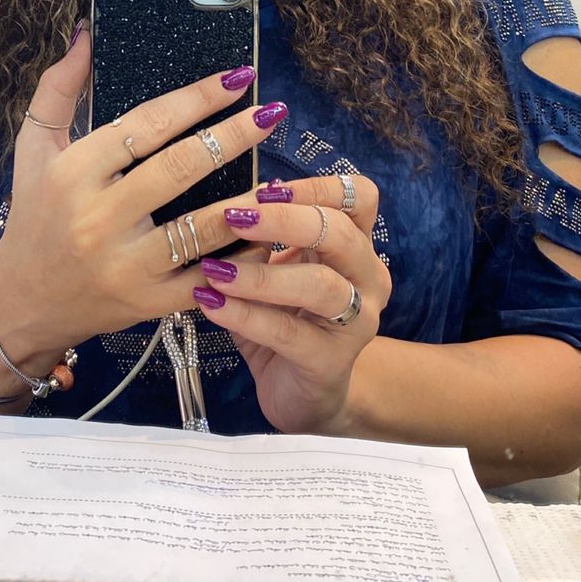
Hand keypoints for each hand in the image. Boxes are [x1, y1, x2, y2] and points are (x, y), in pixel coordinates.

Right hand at [0, 24, 287, 368]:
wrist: (22, 304)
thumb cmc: (33, 216)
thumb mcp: (33, 148)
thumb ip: (59, 88)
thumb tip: (87, 35)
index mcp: (74, 173)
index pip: (145, 126)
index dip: (196, 98)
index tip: (235, 78)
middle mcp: (99, 218)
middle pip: (180, 168)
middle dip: (233, 136)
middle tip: (270, 111)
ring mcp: (126, 265)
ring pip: (202, 228)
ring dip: (249, 200)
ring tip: (282, 176)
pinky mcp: (148, 302)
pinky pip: (208, 279)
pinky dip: (243, 259)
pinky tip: (270, 234)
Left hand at [187, 175, 390, 435]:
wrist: (305, 395)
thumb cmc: (288, 320)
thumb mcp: (278, 271)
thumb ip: (266, 239)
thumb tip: (236, 201)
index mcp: (358, 247)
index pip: (359, 197)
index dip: (315, 187)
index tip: (264, 190)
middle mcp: (369, 279)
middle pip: (340, 234)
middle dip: (284, 221)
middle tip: (233, 218)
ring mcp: (357, 322)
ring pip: (319, 285)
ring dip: (262, 275)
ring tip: (215, 271)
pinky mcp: (332, 361)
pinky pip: (287, 332)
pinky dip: (244, 315)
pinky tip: (211, 304)